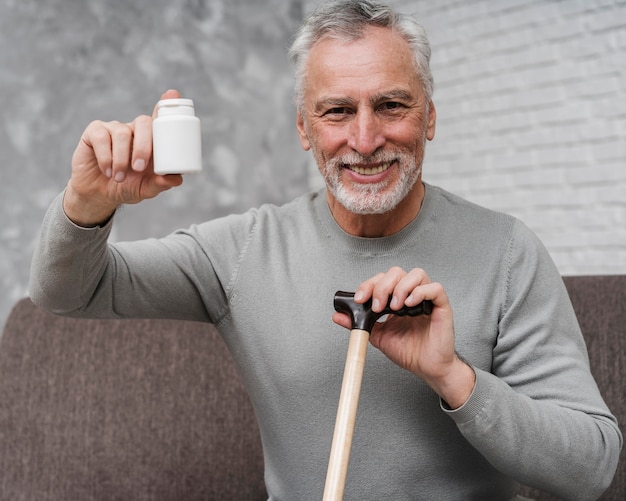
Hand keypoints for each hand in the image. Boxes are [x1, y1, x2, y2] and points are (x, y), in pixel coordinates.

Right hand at [63, 89, 183, 225]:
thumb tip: (177, 179)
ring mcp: (114, 129)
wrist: (98, 194)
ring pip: (122, 134)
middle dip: (143, 146)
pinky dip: (106, 157)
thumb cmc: (127, 187)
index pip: (159, 119)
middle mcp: (134, 130)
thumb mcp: (146, 189)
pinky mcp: (94, 132)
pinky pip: (102, 137)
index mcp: (151, 140)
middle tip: (139, 168)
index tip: (172, 95)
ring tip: (119, 178)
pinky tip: (108, 171)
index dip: (166, 104)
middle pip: (143, 123)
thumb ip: (161, 184)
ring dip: (121, 159)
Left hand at [332, 267, 474, 408]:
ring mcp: (427, 298)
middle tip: (377, 306)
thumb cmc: (408, 351)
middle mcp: (411, 294)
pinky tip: (410, 304)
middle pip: (397, 272)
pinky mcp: (442, 306)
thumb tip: (338, 315)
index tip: (360, 298)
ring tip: (395, 307)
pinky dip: (420, 292)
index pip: (382, 279)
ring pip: (416, 274)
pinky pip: (435, 288)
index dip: (369, 284)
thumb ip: (359, 324)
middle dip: (383, 286)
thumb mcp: (378, 336)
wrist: (426, 368)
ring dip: (401, 287)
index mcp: (396, 299)